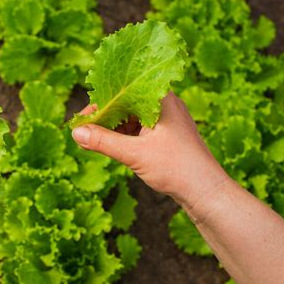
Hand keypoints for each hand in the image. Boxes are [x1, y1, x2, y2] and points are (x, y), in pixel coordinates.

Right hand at [71, 92, 228, 207]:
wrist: (207, 192)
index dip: (98, 103)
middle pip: (125, 103)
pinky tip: (110, 147)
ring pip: (130, 117)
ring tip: (93, 142)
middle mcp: (164, 103)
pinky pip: (138, 129)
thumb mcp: (134, 154)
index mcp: (160, 98)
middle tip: (83, 132)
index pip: (122, 91)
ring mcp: (165, 119)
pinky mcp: (165, 134)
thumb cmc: (177, 168)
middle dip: (103, 117)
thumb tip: (76, 133)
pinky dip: (123, 137)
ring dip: (112, 129)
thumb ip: (103, 142)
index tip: (80, 120)